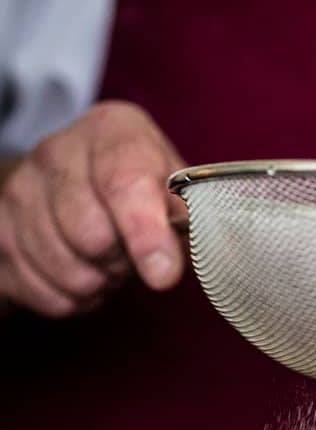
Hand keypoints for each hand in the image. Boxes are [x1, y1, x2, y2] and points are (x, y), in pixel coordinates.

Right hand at [0, 101, 187, 316]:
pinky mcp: (1, 233)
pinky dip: (73, 298)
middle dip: (120, 259)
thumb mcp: (174, 192)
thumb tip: (168, 259)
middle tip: (129, 250)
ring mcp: (21, 190)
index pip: (124, 181)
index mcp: (111, 131)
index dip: (145, 233)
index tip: (163, 275)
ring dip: (98, 282)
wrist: (73, 193)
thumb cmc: (139, 194)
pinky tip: (82, 272)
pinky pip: (46, 293)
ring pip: (68, 271)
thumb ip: (183, 219)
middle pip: (91, 234)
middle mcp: (58, 151)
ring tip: (106, 261)